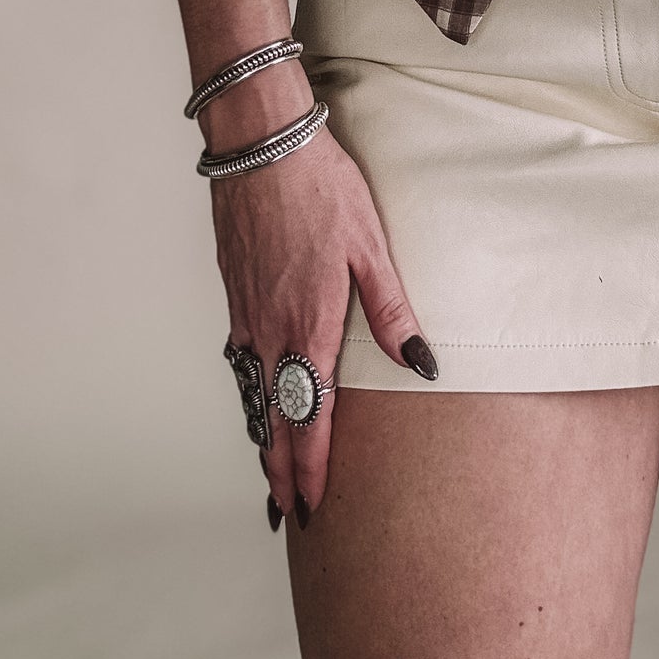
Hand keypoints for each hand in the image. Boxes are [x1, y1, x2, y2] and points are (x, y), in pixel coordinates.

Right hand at [207, 81, 437, 526]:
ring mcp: (247, 311)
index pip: (307, 416)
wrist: (261, 146)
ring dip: (261, 433)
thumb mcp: (371, 246)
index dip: (309, 466)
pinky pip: (241, 356)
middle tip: (286, 513)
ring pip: (252, 389)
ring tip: (270, 469)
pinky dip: (248, 389)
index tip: (310, 506)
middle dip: (279, 469)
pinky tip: (255, 393)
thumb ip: (391, 309)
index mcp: (308, 325)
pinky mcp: (235, 289)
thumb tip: (422, 363)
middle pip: (271, 417)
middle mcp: (270, 329)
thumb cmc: (321, 189)